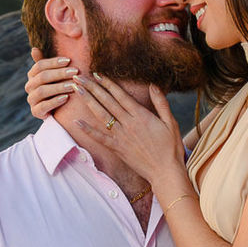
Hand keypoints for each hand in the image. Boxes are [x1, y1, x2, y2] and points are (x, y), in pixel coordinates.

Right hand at [26, 47, 77, 119]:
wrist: (59, 109)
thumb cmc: (58, 86)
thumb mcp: (55, 74)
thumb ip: (49, 63)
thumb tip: (34, 49)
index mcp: (32, 75)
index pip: (40, 65)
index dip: (54, 62)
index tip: (69, 61)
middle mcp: (29, 86)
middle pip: (42, 77)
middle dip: (59, 74)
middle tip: (75, 72)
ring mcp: (32, 99)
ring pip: (42, 91)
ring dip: (58, 87)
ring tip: (72, 85)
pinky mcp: (36, 112)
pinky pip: (43, 106)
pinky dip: (55, 101)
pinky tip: (66, 98)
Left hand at [73, 74, 186, 191]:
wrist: (165, 171)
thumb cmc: (170, 147)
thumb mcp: (171, 122)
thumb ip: (161, 103)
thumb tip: (153, 85)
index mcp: (141, 115)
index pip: (121, 95)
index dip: (108, 83)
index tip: (97, 74)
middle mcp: (128, 124)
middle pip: (107, 102)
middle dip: (92, 88)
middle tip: (79, 78)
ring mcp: (121, 136)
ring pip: (101, 115)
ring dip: (88, 101)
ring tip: (77, 90)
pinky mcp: (117, 149)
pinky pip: (100, 138)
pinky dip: (88, 130)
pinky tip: (76, 122)